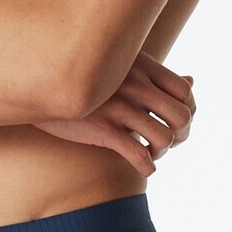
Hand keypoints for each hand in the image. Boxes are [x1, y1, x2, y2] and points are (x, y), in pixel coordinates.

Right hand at [33, 51, 195, 176]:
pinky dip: (147, 166)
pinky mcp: (103, 128)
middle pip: (181, 116)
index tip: (176, 120)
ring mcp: (119, 107)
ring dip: (163, 152)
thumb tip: (192, 80)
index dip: (188, 109)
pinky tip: (142, 166)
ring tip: (153, 153)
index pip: (184, 89)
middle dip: (181, 135)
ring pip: (164, 138)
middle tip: (170, 141)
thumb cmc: (83, 74)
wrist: (38, 81)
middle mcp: (134, 83)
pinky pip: (138, 154)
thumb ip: (156, 74)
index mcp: (140, 65)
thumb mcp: (121, 64)